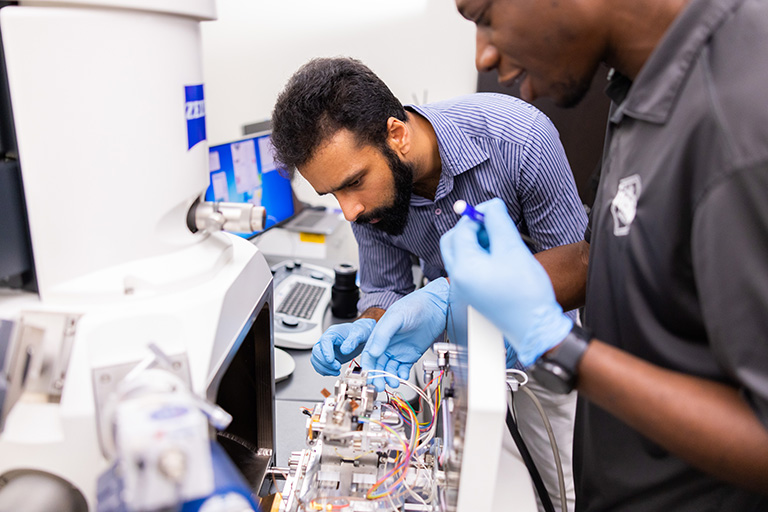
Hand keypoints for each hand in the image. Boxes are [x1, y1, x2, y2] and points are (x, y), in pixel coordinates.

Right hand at [310, 318, 375, 375]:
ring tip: (336, 371)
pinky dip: (325, 371)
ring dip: (325, 368)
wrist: (360, 336)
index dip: (326, 352)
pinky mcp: (327, 358)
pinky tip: (334, 372)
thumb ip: (352, 341)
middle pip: (317, 352)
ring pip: (316, 360)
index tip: (331, 360)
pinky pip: (319, 365)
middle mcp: (326, 341)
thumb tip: (344, 350)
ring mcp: (325, 350)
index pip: (324, 341)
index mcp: (333, 333)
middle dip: (325, 362)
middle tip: (337, 367)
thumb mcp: (359, 334)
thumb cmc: (359, 332)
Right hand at [361, 278, 449, 390]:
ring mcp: (399, 350)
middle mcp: (387, 344)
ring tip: (394, 382)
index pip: (369, 354)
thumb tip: (373, 352)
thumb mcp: (396, 318)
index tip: (369, 377)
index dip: (367, 367)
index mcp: (379, 334)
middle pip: (378, 365)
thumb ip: (383, 335)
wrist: (437, 306)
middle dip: (378, 376)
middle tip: (381, 386)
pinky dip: (402, 375)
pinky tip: (403, 376)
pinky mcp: (410, 355)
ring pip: (390, 369)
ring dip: (390, 377)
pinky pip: (403, 369)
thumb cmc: (415, 305)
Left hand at [440, 198, 571, 366]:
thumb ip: (498, 222)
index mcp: (464, 268)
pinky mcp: (474, 294)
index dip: (477, 216)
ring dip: (477, 242)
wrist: (535, 328)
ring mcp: (465, 288)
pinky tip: (501, 258)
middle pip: (454, 242)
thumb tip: (490, 206)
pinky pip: (470, 268)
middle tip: (492, 225)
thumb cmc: (526, 296)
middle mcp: (459, 280)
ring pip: (462, 254)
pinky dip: (481, 257)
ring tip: (501, 243)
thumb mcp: (513, 249)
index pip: (461, 230)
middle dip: (471, 229)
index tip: (493, 211)